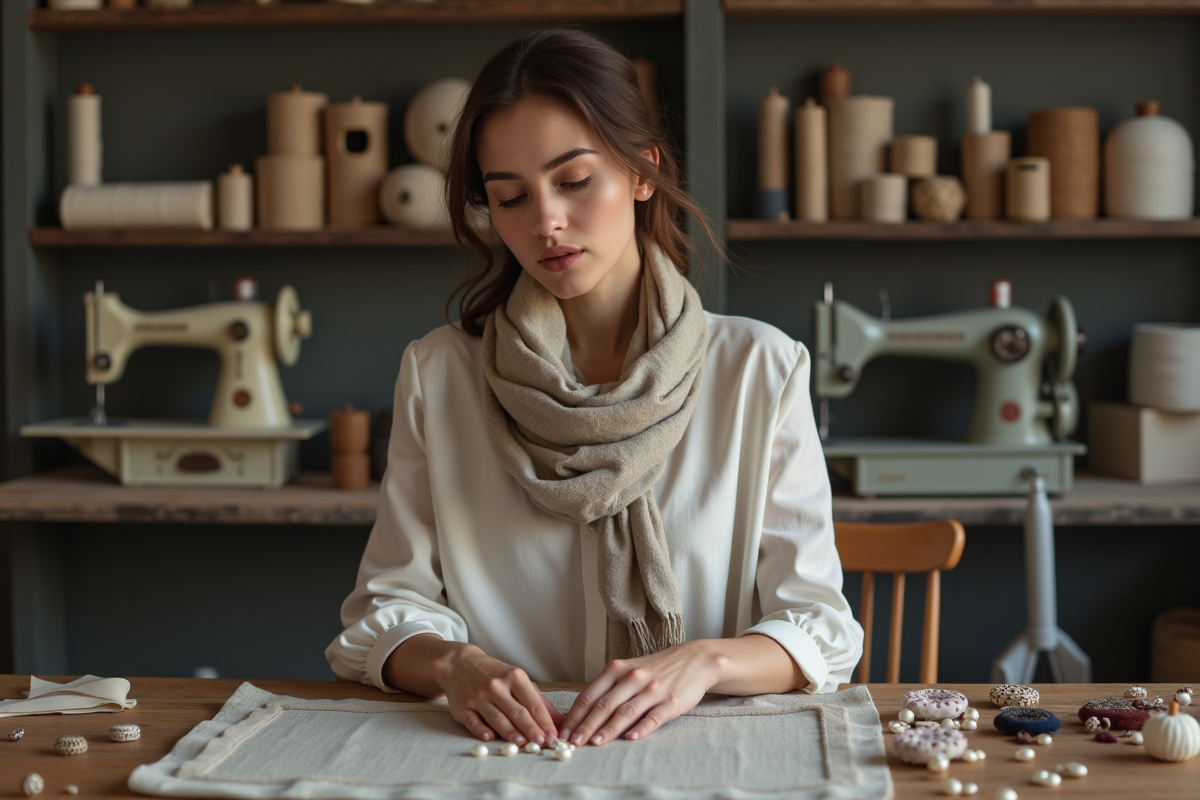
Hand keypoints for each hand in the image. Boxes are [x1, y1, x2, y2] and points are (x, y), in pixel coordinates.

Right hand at [434, 645, 563, 746]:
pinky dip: (481, 730)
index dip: (544, 721)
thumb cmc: (495, 674)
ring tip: (523, 744)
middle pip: (517, 712)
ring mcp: (478, 697)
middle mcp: (496, 686)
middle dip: (531, 729)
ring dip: (510, 733)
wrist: (460, 664)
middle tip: (543, 743)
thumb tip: (561, 722)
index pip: (533, 703)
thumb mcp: (518, 680)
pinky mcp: (462, 708)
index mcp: (514, 677)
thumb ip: (538, 702)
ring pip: (497, 718)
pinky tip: (490, 738)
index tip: (554, 736)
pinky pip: (473, 722)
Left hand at [558, 641, 722, 745]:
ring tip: (595, 743)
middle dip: (586, 726)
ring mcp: (652, 690)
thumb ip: (608, 689)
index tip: (563, 732)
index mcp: (617, 669)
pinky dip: (641, 728)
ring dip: (608, 729)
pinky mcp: (670, 701)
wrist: (694, 660)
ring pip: (626, 712)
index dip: (575, 715)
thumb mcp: (629, 671)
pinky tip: (631, 738)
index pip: (590, 695)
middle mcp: (632, 678)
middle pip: (604, 705)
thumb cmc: (655, 669)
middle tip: (572, 742)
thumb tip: (583, 714)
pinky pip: (653, 716)